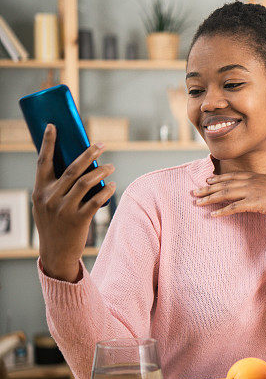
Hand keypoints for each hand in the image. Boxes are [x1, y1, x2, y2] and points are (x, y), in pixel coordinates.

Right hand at [32, 124, 116, 281]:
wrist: (55, 253)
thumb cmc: (53, 224)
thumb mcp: (45, 204)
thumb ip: (55, 187)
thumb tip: (77, 165)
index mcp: (39, 191)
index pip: (42, 162)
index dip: (47, 142)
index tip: (53, 126)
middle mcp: (50, 198)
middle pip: (72, 169)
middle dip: (88, 154)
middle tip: (102, 144)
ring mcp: (63, 209)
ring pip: (85, 183)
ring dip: (101, 171)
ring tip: (111, 167)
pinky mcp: (78, 220)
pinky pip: (95, 201)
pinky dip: (105, 191)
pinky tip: (112, 185)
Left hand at [192, 161, 265, 218]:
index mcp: (257, 176)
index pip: (233, 176)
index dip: (219, 178)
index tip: (207, 180)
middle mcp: (252, 181)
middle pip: (225, 184)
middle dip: (208, 188)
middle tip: (194, 192)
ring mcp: (252, 191)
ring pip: (226, 194)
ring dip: (210, 198)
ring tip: (198, 203)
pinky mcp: (254, 203)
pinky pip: (234, 207)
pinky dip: (222, 211)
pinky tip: (213, 215)